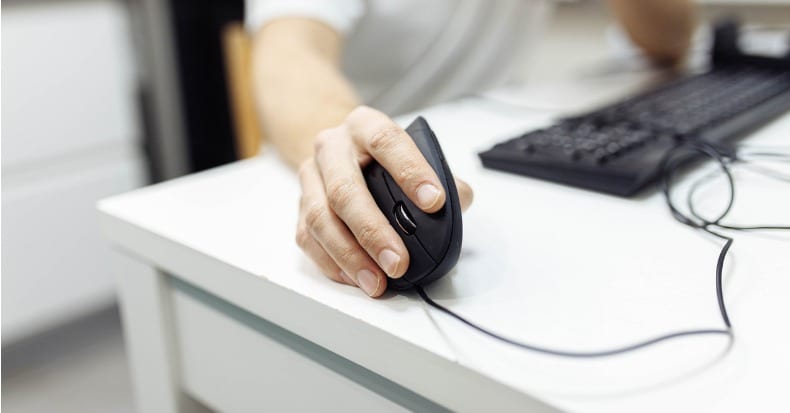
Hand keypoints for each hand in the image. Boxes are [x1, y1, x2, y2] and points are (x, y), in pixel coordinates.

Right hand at [295, 106, 473, 296]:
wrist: (342, 151)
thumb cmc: (385, 157)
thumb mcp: (414, 153)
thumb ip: (443, 176)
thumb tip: (458, 201)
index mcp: (364, 126)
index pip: (387, 142)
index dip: (410, 171)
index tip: (434, 202)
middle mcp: (332, 148)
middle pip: (344, 190)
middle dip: (373, 232)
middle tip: (398, 262)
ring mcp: (311, 177)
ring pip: (320, 219)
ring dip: (350, 256)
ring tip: (376, 282)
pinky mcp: (300, 207)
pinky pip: (309, 239)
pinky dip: (333, 264)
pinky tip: (356, 278)